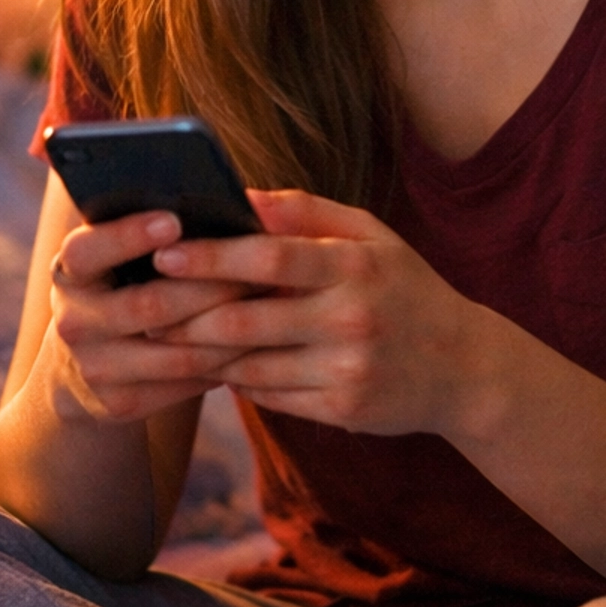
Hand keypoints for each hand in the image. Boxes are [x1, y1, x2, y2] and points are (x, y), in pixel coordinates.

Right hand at [47, 210, 245, 424]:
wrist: (87, 365)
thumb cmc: (124, 287)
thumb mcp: (119, 257)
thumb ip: (152, 234)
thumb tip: (224, 206)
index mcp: (69, 271)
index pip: (87, 250)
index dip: (128, 235)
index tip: (173, 220)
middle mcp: (71, 320)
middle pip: (148, 305)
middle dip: (210, 287)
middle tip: (259, 271)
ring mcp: (92, 367)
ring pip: (175, 352)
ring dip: (228, 331)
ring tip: (269, 308)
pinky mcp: (117, 404)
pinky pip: (183, 384)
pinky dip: (223, 364)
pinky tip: (253, 345)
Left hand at [150, 189, 491, 436]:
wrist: (465, 367)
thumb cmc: (406, 288)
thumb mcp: (372, 237)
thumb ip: (306, 213)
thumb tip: (240, 194)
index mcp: (355, 265)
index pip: (270, 257)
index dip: (211, 256)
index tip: (163, 253)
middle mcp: (351, 318)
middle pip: (245, 319)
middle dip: (184, 315)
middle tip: (140, 308)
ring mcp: (347, 370)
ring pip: (248, 366)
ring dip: (200, 353)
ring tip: (161, 339)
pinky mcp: (342, 412)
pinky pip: (269, 396)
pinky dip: (237, 381)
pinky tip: (215, 366)